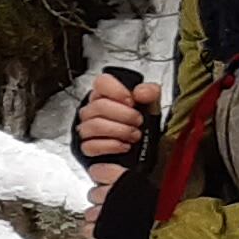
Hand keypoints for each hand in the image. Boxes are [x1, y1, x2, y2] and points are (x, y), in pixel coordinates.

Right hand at [73, 70, 155, 209]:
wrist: (145, 155)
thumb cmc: (143, 129)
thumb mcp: (152, 108)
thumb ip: (151, 94)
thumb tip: (141, 92)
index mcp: (107, 96)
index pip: (101, 82)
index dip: (116, 90)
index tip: (131, 101)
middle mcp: (94, 111)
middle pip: (98, 105)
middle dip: (124, 115)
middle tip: (138, 121)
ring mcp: (87, 130)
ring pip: (93, 125)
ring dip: (118, 131)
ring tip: (134, 135)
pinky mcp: (86, 150)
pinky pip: (90, 145)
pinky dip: (110, 146)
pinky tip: (124, 146)